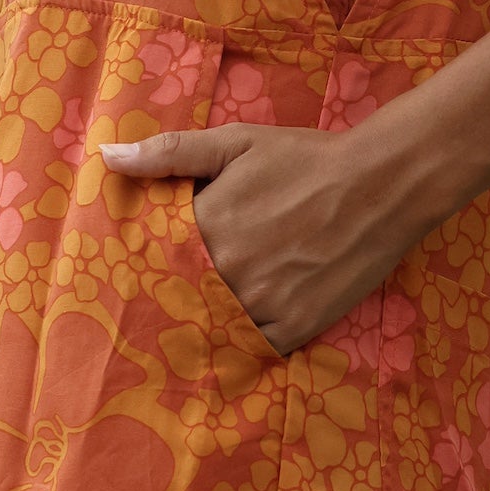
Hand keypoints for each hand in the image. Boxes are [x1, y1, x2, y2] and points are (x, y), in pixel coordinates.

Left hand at [101, 123, 410, 354]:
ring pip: (212, 325)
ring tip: (192, 323)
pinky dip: (240, 343)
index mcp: (208, 224)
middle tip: (160, 301)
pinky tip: (233, 334)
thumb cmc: (305, 158)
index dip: (147, 262)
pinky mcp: (296, 326)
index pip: (154, 256)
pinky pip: (252, 348)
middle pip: (180, 295)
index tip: (138, 267)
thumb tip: (107, 158)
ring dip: (202, 323)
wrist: (382, 183)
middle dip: (170, 295)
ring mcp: (263, 302)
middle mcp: (229, 270)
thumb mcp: (236, 143)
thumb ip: (170, 153)